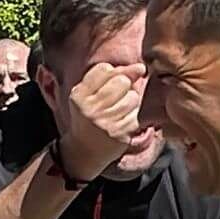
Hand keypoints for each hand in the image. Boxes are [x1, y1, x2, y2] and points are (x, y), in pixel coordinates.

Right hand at [61, 62, 146, 177]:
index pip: (104, 69)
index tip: (105, 87)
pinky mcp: (119, 133)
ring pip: (132, 96)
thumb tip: (141, 67)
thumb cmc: (89, 116)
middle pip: (121, 81)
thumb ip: (113, 76)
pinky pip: (137, 113)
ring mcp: (104, 121)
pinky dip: (133, 115)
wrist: (84, 151)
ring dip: (130, 102)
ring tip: (118, 112)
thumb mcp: (90, 94)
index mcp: (79, 94)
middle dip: (123, 87)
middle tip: (113, 100)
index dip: (110, 74)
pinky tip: (123, 122)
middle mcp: (90, 108)